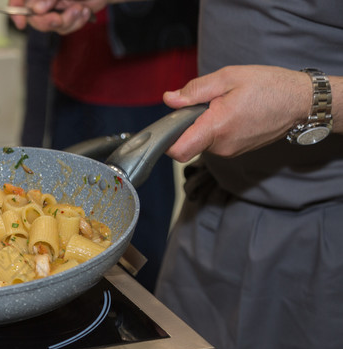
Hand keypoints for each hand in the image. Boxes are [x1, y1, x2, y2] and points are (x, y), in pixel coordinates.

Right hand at [9, 0, 101, 33]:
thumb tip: (36, 9)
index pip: (19, 1)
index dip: (16, 11)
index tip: (21, 23)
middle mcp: (43, 2)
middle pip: (34, 18)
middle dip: (47, 21)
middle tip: (58, 18)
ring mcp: (54, 10)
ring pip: (52, 26)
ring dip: (68, 20)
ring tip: (80, 9)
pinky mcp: (66, 19)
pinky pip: (65, 29)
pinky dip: (77, 22)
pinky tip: (85, 12)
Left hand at [163, 65, 310, 161]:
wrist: (301, 102)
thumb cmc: (269, 86)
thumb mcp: (229, 78)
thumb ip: (195, 90)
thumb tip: (170, 99)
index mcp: (217, 128)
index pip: (178, 150)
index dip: (167, 139)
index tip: (169, 124)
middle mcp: (222, 147)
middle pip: (187, 143)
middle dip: (188, 124)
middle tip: (205, 103)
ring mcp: (230, 151)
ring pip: (201, 142)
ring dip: (204, 125)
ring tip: (224, 105)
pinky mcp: (236, 150)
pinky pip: (215, 142)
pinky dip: (215, 129)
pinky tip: (232, 113)